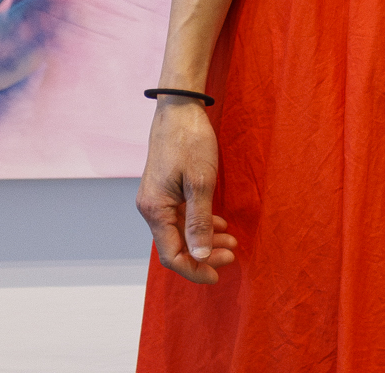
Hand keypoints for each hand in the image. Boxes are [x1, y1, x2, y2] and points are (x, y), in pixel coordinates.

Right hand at [137, 98, 238, 283]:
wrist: (179, 109)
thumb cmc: (190, 141)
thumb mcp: (201, 182)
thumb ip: (199, 221)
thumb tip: (199, 256)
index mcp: (155, 210)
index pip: (172, 255)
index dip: (194, 269)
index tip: (217, 276)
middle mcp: (152, 208)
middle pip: (176, 245)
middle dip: (204, 255)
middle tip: (232, 255)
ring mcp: (158, 199)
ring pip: (181, 231)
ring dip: (205, 239)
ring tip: (231, 241)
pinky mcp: (166, 189)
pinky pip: (182, 216)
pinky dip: (200, 223)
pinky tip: (219, 224)